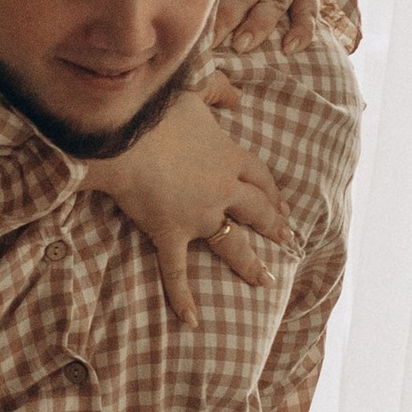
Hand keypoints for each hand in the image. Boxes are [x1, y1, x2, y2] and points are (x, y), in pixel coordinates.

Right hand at [100, 82, 294, 331]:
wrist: (124, 134)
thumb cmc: (156, 110)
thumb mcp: (193, 90)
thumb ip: (218, 91)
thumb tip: (238, 96)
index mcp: (229, 156)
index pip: (259, 175)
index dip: (272, 190)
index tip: (283, 204)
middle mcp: (222, 190)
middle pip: (256, 210)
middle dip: (273, 224)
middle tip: (286, 237)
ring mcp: (199, 216)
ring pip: (232, 244)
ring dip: (250, 264)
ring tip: (264, 280)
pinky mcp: (171, 234)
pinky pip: (177, 271)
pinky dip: (183, 297)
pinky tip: (192, 321)